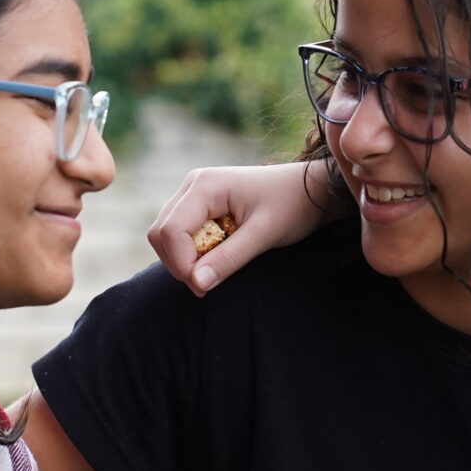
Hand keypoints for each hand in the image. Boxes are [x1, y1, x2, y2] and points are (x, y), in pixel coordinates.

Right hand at [148, 160, 340, 293]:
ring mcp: (193, 193)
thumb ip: (229, 259)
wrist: (309, 190)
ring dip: (184, 259)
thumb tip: (196, 284)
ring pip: (166, 235)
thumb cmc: (291, 207)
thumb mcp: (263, 235)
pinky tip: (217, 257)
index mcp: (205, 186)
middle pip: (161, 233)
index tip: (204, 286)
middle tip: (208, 283)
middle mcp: (193, 185)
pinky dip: (191, 252)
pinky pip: (179, 233)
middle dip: (179, 264)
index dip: (181, 264)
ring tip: (216, 269)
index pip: (170, 232)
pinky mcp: (198, 204)